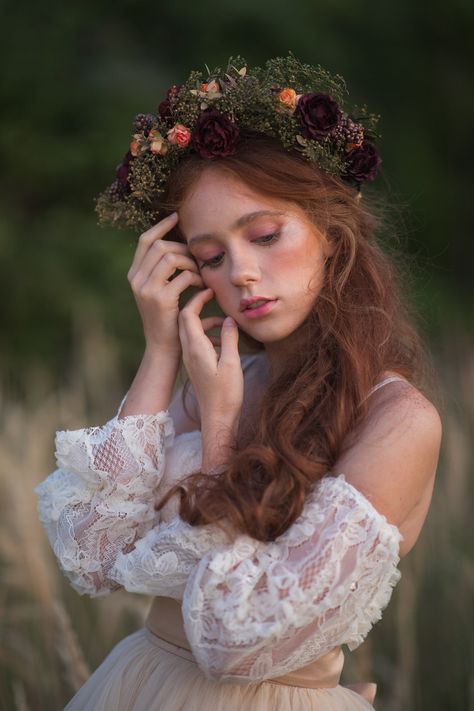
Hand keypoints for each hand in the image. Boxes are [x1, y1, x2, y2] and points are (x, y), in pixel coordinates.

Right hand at [127, 212, 204, 355]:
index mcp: (134, 276)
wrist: (163, 347)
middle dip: (183, 249)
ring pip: (171, 258)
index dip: (161, 226)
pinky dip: (197, 278)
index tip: (176, 217)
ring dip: (191, 263)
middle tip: (198, 260)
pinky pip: (183, 277)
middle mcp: (137, 280)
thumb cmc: (167, 318)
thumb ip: (162, 271)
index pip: (145, 241)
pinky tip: (203, 287)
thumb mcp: (159, 291)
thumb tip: (177, 247)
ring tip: (201, 275)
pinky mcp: (161, 299)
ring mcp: (147, 289)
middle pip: (161, 247)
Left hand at [178, 287, 243, 429]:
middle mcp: (189, 351)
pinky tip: (223, 339)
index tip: (211, 290)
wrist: (216, 418)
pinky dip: (207, 334)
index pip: (188, 314)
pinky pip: (196, 342)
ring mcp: (191, 358)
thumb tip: (228, 319)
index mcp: (196, 348)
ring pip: (191, 330)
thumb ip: (229, 339)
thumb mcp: (232, 364)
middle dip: (197, 304)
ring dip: (205, 321)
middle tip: (213, 296)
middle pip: (185, 319)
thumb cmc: (226, 394)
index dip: (197, 298)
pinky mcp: (195, 365)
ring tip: (224, 320)